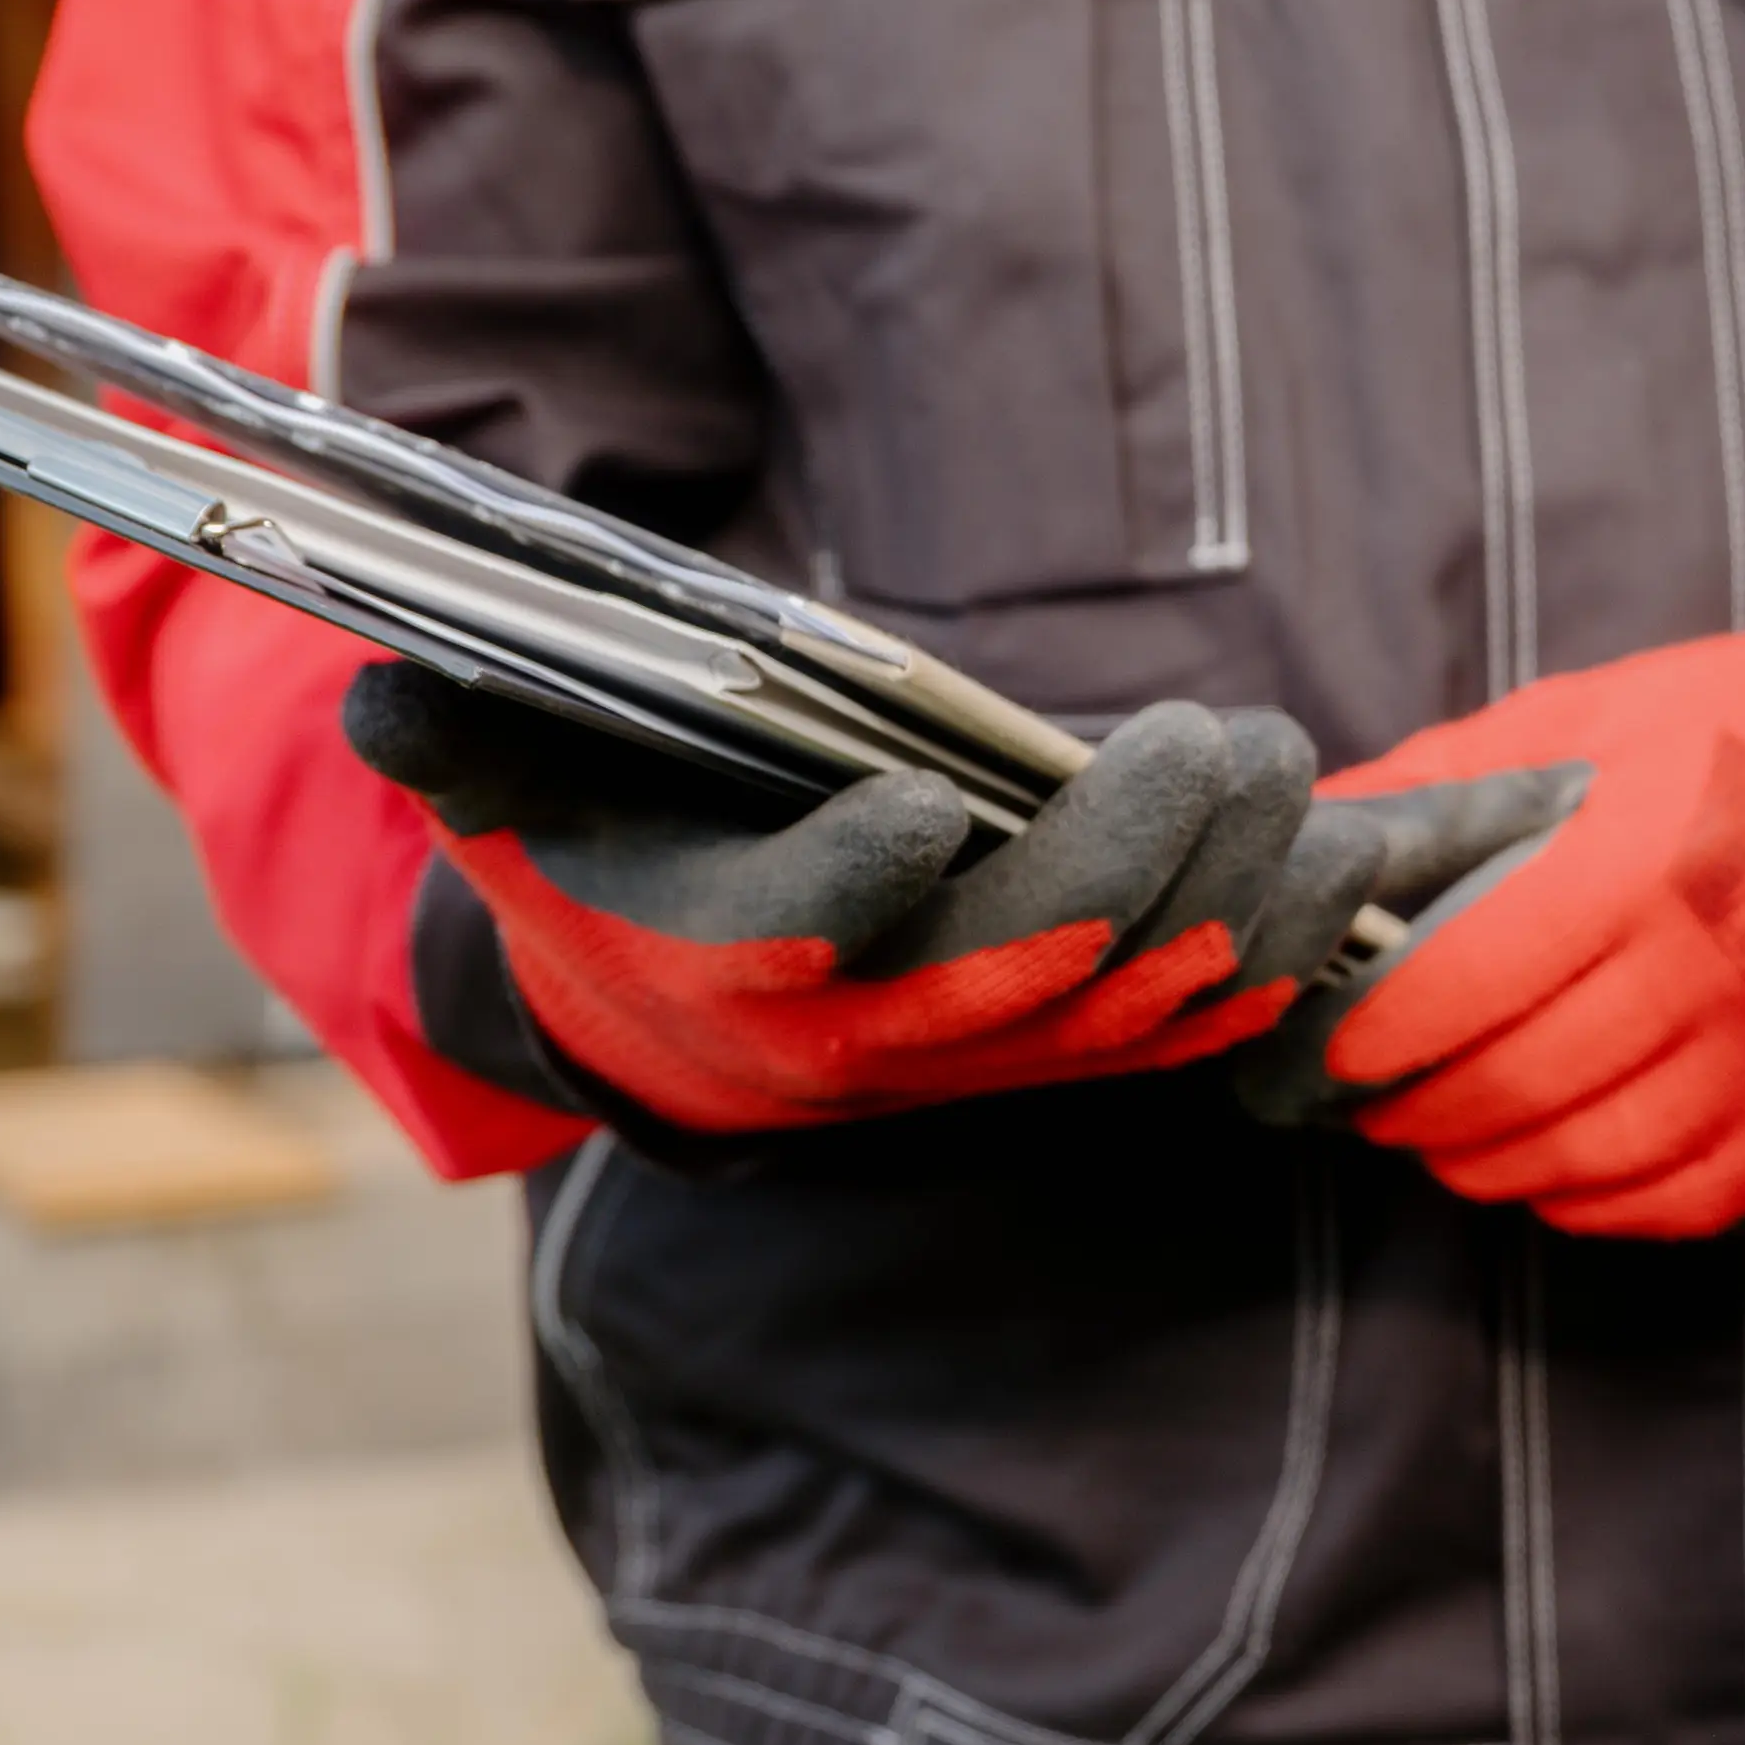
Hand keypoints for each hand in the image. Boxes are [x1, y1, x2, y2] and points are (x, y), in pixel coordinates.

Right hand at [348, 664, 1547, 1133]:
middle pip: (1017, 972)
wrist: (674, 1023)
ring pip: (1138, 1001)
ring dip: (1234, 900)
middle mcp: (867, 1039)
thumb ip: (458, 736)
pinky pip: (1208, 1022)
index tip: (928, 800)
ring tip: (1291, 778)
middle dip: (1124, 858)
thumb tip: (389, 689)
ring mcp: (988, 1055)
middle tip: (1208, 738)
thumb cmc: (602, 857)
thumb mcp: (506, 791)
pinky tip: (1354, 860)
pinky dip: (1288, 952)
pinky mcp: (1076, 1052)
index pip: (791, 944)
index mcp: (722, 969)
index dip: (858, 886)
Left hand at [1303, 573, 1744, 1241]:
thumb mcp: (1589, 715)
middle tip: (1372, 1101)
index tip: (1331, 1046)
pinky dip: (1589, 1199)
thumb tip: (1298, 840)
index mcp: (1651, 855)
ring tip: (1446, 1133)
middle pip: (1520, 1089)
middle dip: (1417, 1112)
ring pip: (1590, 1161)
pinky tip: (1550, 1158)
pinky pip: (1676, 1201)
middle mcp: (1724, 967)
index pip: (1471, 981)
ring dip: (1489, 1164)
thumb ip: (1439, 785)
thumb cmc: (1741, 729)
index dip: (1377, 1031)